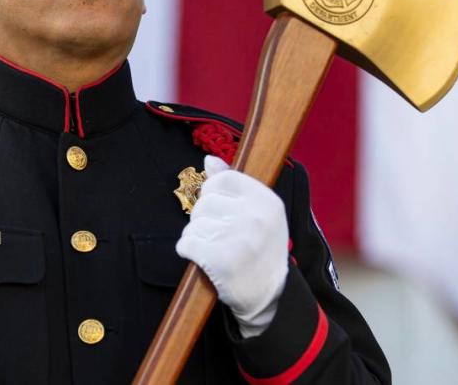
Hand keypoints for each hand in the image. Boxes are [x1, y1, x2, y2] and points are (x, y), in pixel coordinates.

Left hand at [175, 155, 288, 337]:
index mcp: (267, 201)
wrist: (271, 297)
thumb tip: (209, 161)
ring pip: (194, 225)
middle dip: (204, 220)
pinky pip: (186, 244)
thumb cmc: (261, 249)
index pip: (221, 180)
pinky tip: (204, 260)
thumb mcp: (258, 212)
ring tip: (215, 249)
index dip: (212, 194)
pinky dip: (187, 251)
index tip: (220, 211)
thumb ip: (234, 184)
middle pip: (204, 203)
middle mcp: (256, 218)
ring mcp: (240, 239)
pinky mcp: (222, 261)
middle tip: (219, 236)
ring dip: (196, 238)